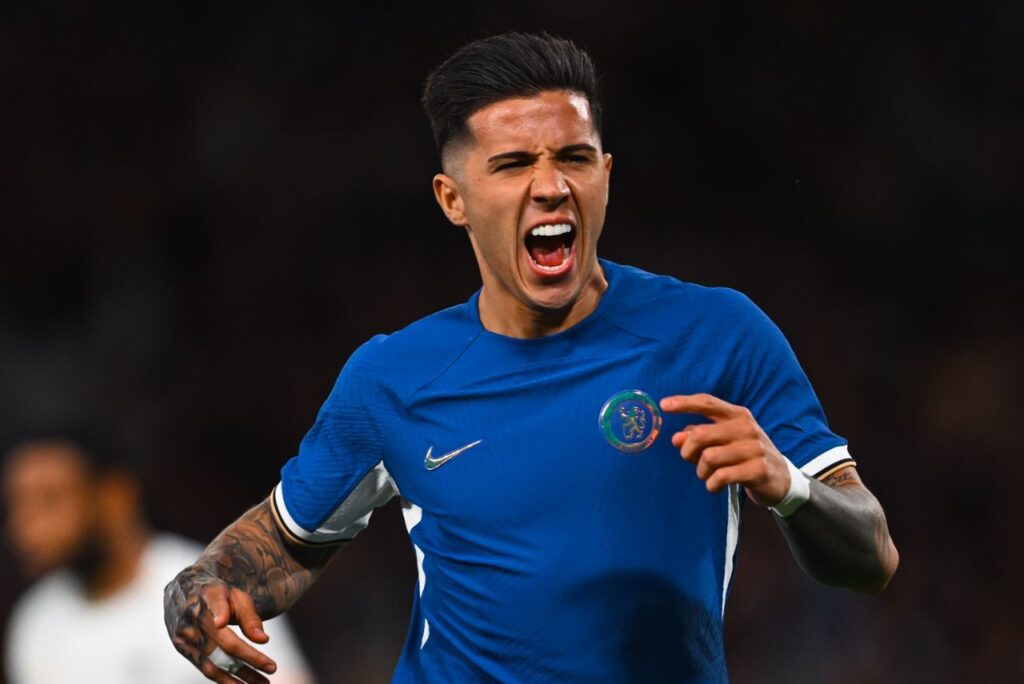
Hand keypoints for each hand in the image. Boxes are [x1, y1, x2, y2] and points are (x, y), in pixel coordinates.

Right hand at [164, 566, 278, 683]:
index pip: (219, 608)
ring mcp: (184, 635)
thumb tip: (263, 640)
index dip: (222, 614)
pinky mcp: (182, 648)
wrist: (182, 591)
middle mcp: (193, 617)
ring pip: (213, 662)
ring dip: (238, 677)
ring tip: (261, 683)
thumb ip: (249, 616)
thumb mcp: (235, 595)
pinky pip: (204, 668)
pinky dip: (223, 679)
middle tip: (273, 669)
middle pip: (222, 644)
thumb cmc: (216, 594)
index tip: (233, 627)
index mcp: (208, 597)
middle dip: (249, 660)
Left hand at [659, 393, 790, 506]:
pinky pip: (722, 476)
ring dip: (701, 471)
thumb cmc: (744, 455)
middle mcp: (746, 427)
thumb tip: (676, 438)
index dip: (684, 403)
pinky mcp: (758, 469)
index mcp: (737, 414)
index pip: (707, 402)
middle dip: (687, 451)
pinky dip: (711, 484)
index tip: (663, 405)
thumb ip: (700, 435)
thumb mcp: (725, 440)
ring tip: (706, 475)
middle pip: (700, 434)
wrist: (782, 477)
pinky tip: (715, 485)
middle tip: (690, 460)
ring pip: (709, 458)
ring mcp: (754, 448)